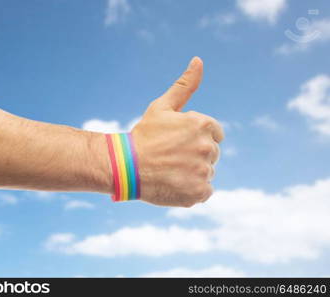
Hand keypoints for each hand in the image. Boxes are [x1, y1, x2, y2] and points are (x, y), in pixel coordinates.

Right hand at [131, 57, 223, 206]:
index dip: (197, 137)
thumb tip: (199, 60)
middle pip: (212, 154)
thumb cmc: (143, 135)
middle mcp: (207, 147)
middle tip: (172, 157)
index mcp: (202, 124)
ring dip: (193, 173)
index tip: (179, 143)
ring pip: (206, 173)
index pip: (215, 133)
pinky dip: (192, 190)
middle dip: (196, 155)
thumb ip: (184, 85)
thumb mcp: (162, 107)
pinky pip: (204, 191)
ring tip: (170, 171)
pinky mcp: (198, 192)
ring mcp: (203, 171)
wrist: (125, 166)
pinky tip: (173, 183)